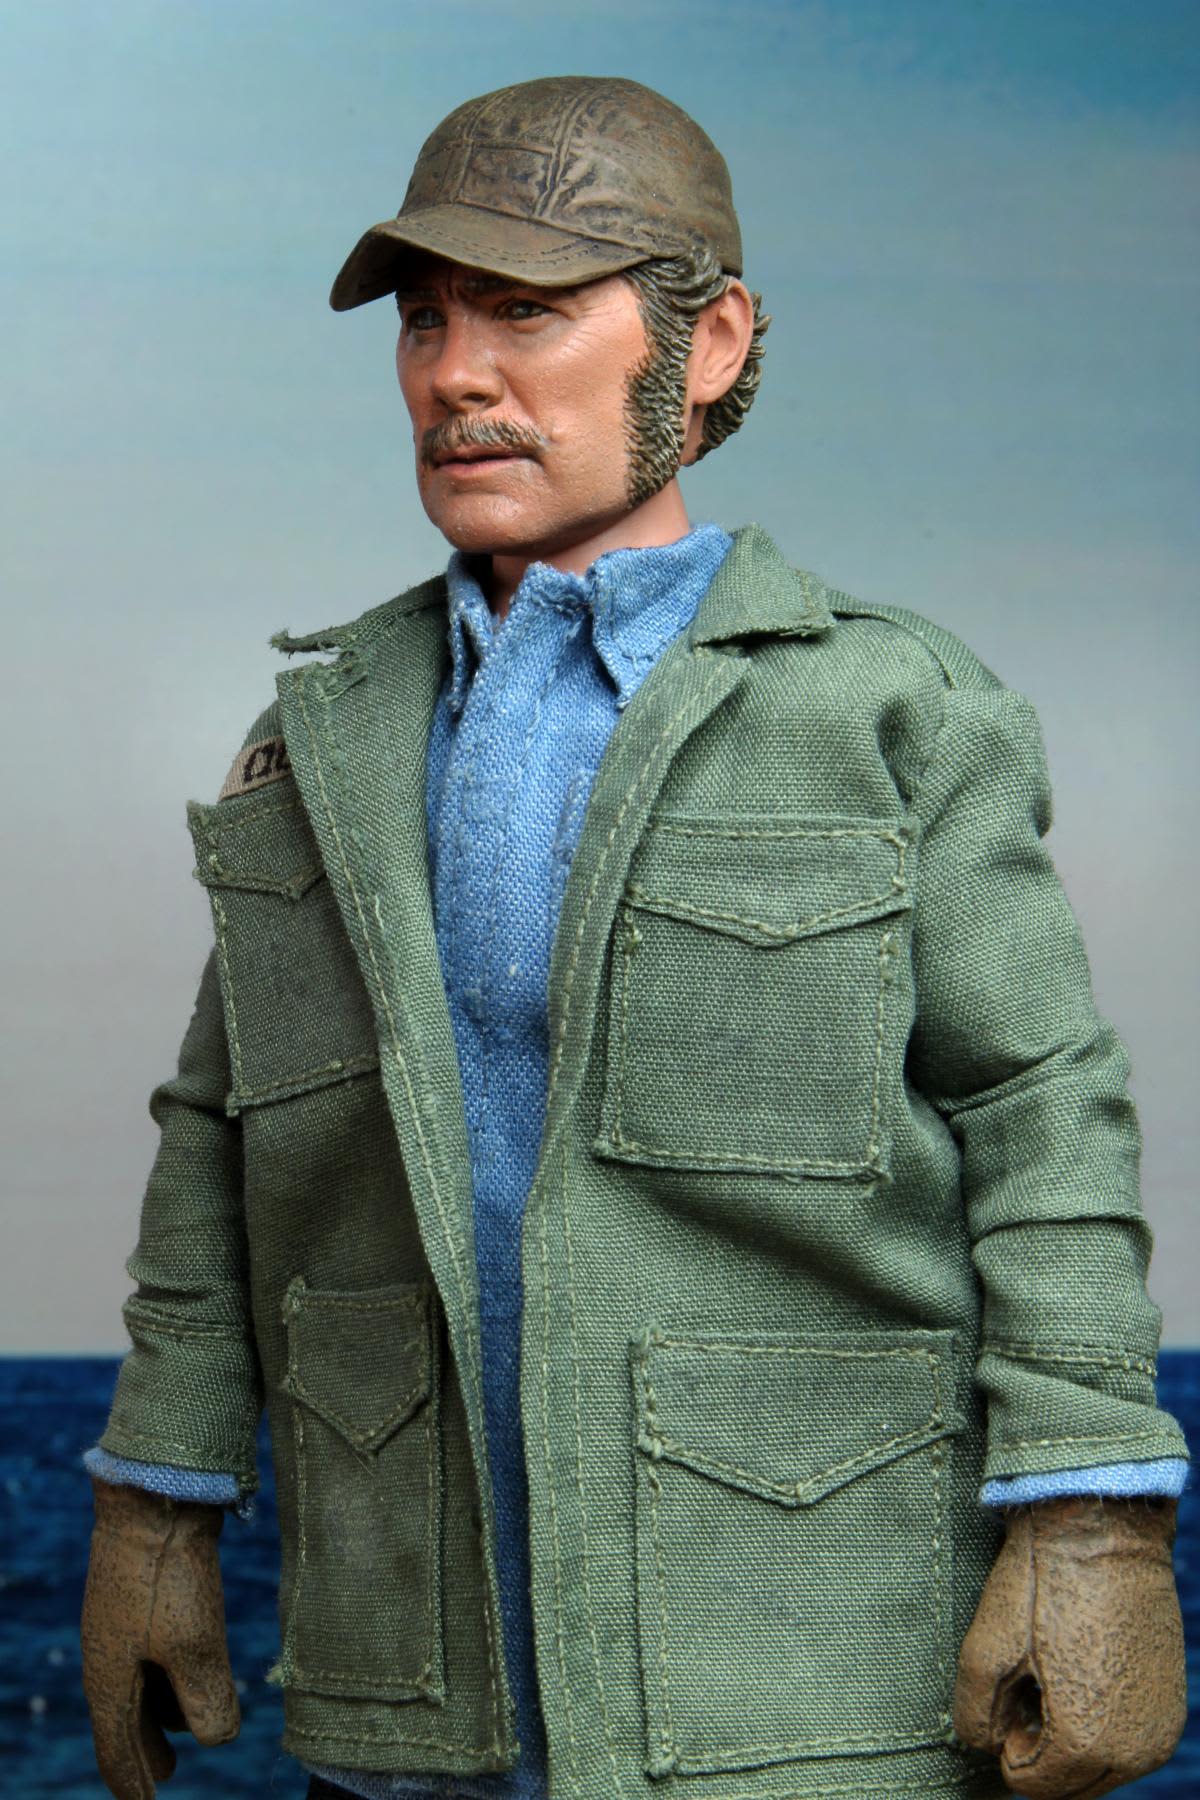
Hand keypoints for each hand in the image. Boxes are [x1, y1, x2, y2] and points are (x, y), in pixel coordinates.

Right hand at [81, 1478, 240, 1798]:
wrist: (152, 1495)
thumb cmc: (168, 1574)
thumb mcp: (194, 1644)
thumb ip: (206, 1699)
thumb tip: (218, 1738)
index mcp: (109, 1678)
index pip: (116, 1747)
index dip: (133, 1780)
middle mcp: (107, 1655)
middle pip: (123, 1719)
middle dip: (144, 1751)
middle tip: (163, 1781)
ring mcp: (120, 1623)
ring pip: (138, 1684)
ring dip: (159, 1713)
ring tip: (182, 1732)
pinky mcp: (141, 1595)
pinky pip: (148, 1653)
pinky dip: (165, 1676)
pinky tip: (188, 1671)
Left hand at [953, 1495, 1185, 1798]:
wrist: (1102, 1528)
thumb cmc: (1042, 1582)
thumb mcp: (986, 1645)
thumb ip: (974, 1715)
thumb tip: (988, 1744)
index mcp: (1087, 1742)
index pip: (1028, 1783)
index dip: (1007, 1738)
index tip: (1012, 1685)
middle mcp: (1136, 1750)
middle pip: (1066, 1786)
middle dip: (1040, 1747)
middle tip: (1030, 1681)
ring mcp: (1161, 1729)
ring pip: (1099, 1770)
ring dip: (1071, 1739)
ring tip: (1057, 1673)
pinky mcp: (1172, 1706)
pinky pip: (1128, 1744)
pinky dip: (1103, 1725)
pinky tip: (1087, 1669)